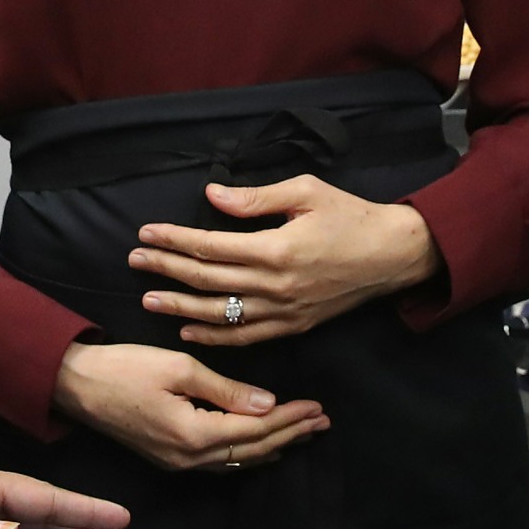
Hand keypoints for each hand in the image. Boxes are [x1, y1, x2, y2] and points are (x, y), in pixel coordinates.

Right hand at [53, 342, 327, 471]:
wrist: (75, 385)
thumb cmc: (124, 368)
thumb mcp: (179, 367)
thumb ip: (226, 389)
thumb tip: (268, 403)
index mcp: (194, 435)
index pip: (255, 430)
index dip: (289, 418)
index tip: (318, 406)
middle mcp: (189, 459)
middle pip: (252, 450)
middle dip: (290, 434)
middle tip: (322, 420)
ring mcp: (178, 464)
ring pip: (238, 461)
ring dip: (273, 445)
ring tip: (303, 432)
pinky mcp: (168, 459)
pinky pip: (220, 462)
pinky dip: (247, 453)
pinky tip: (261, 446)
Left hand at [130, 175, 441, 346]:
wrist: (394, 255)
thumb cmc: (350, 216)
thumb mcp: (305, 192)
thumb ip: (255, 198)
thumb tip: (212, 196)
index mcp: (276, 249)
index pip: (211, 246)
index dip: (174, 240)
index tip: (146, 233)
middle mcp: (276, 285)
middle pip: (208, 280)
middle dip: (166, 270)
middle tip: (134, 261)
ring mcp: (285, 311)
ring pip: (221, 314)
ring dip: (181, 306)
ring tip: (148, 299)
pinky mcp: (294, 325)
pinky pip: (247, 337)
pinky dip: (215, 336)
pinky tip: (188, 330)